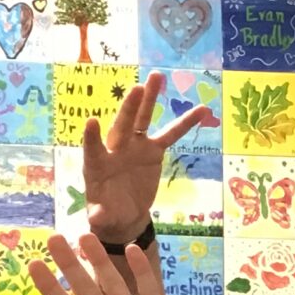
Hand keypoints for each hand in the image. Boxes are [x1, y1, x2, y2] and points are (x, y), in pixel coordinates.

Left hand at [23, 234, 204, 294]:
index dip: (50, 289)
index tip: (34, 265)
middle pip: (86, 290)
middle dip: (70, 265)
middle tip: (54, 238)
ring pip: (115, 285)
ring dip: (101, 262)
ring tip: (85, 236)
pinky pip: (150, 292)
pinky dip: (142, 272)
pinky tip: (132, 250)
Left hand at [82, 71, 210, 243]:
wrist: (123, 213)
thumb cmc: (107, 213)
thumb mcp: (102, 217)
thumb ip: (100, 215)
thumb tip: (97, 220)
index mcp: (98, 163)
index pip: (93, 147)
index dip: (92, 136)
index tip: (92, 121)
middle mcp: (116, 148)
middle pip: (122, 125)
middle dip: (129, 108)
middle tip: (137, 89)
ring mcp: (136, 146)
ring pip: (142, 119)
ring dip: (150, 98)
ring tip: (157, 75)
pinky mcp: (153, 151)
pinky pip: (171, 135)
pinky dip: (185, 122)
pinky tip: (202, 110)